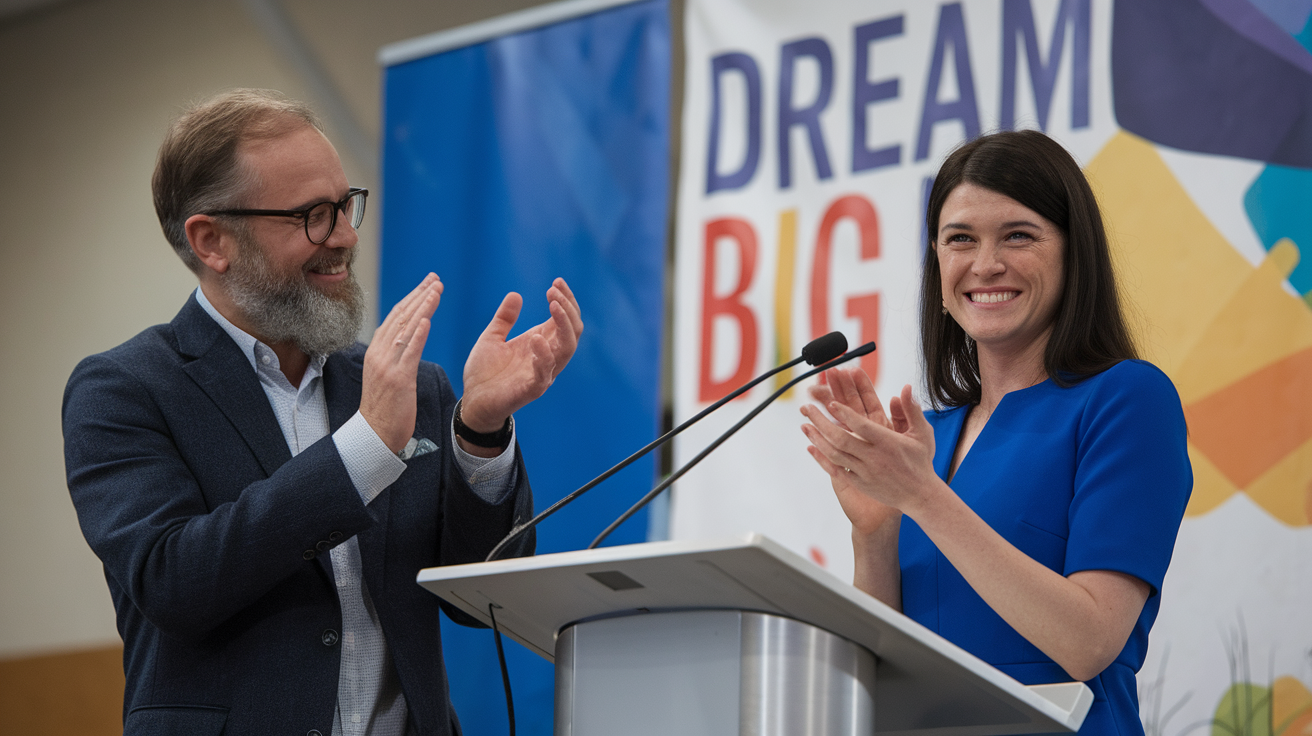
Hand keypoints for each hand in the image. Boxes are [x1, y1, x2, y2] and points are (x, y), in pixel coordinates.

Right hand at [360, 274, 442, 452]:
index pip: (395, 317)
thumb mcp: (387, 374)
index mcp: (377, 351)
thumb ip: (395, 354)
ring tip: (435, 290)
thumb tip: (407, 336)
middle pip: (401, 317)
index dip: (412, 298)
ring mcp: (387, 366)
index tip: (427, 284)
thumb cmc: (384, 407)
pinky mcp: (398, 380)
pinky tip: (427, 320)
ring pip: (406, 330)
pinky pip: (409, 353)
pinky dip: (418, 334)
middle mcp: (380, 354)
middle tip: (435, 279)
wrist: (374, 434)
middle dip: (419, 295)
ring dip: (422, 308)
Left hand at [459, 277, 582, 431]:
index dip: (566, 300)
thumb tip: (515, 294)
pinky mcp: (531, 389)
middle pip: (573, 331)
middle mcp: (548, 357)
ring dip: (563, 325)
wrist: (472, 402)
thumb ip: (505, 318)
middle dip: (568, 308)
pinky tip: (536, 338)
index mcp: (541, 343)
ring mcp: (542, 373)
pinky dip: (544, 355)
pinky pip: (545, 373)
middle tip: (553, 290)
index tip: (556, 282)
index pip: (566, 320)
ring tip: (553, 305)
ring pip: (567, 349)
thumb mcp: (492, 338)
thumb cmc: (485, 372)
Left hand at [801, 377, 938, 529]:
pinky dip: (821, 458)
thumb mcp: (922, 434)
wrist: (919, 496)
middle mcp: (874, 457)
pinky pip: (836, 470)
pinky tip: (811, 446)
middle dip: (820, 422)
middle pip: (841, 438)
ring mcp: (864, 471)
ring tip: (804, 424)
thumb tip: (906, 388)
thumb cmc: (920, 462)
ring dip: (817, 438)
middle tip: (806, 408)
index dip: (845, 414)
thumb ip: (911, 410)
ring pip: (835, 454)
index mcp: (888, 442)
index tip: (831, 403)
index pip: (862, 426)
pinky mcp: (859, 482)